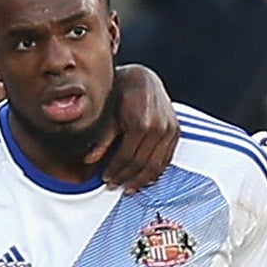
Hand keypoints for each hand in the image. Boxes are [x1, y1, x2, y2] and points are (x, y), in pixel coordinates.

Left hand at [88, 65, 178, 192]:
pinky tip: (143, 178)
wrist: (143, 78)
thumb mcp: (110, 114)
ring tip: (128, 187)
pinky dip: (155, 172)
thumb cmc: (123, 93)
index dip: (115, 170)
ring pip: (155, 165)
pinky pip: (166, 159)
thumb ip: (103, 139)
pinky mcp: (176, 132)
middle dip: (126, 177)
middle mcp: (159, 127)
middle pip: (141, 164)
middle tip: (114, 185)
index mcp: (141, 122)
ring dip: (141, 180)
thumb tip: (90, 160)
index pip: (127, 156)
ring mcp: (170, 130)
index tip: (105, 178)